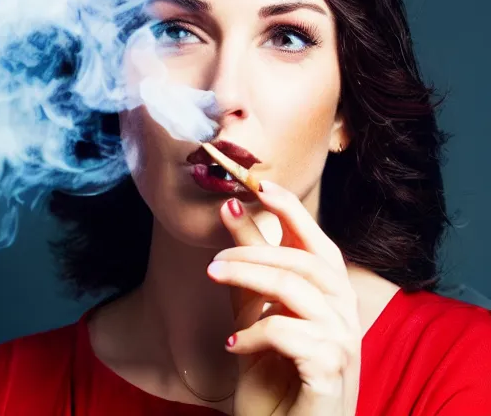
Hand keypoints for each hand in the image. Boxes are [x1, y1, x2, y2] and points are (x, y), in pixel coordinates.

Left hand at [208, 180, 361, 415]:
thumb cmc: (273, 373)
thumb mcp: (253, 311)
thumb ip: (249, 263)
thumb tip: (232, 209)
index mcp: (330, 294)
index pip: (316, 239)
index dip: (291, 208)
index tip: (259, 184)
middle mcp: (344, 311)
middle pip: (306, 259)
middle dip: (255, 249)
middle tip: (214, 258)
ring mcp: (342, 340)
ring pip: (295, 287)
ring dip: (249, 277)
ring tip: (213, 277)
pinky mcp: (332, 368)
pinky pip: (288, 332)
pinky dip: (253, 333)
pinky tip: (231, 344)